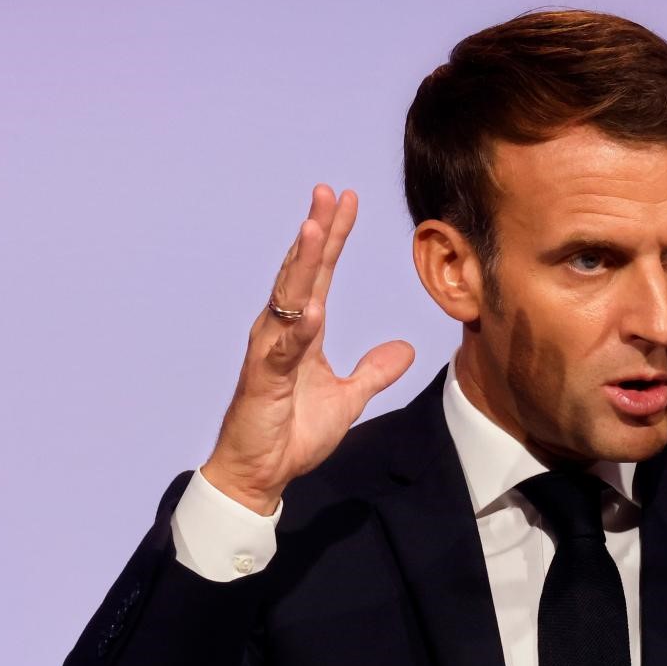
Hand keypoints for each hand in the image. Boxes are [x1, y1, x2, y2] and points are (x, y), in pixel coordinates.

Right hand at [201, 185, 414, 513]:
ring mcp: (270, 352)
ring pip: (287, 298)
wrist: (261, 473)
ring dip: (302, 263)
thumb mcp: (348, 399)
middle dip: (316, 232)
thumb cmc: (293, 432)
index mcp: (302, 331)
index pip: (321, 274)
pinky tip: (311, 305)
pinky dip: (297, 325)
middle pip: (301, 272)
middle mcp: (281, 331)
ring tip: (315, 227)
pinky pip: (284, 347)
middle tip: (329, 192)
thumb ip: (374, 372)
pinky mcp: (264, 379)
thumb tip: (405, 349)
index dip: (334, 238)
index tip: (347, 201)